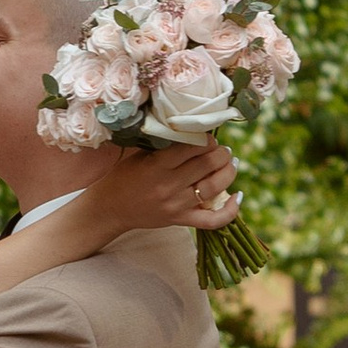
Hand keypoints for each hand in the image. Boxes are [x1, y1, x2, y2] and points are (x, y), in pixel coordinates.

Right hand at [94, 140, 239, 238]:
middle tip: (222, 149)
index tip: (208, 136)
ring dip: (228, 172)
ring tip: (230, 162)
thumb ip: (161, 143)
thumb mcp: (138, 154)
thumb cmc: (123, 176)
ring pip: (213, 188)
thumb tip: (190, 127)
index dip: (206, 139)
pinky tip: (238, 196)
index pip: (191, 147)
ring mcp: (176, 206)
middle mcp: (168, 186)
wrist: (110, 208)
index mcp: (156, 166)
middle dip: (221, 153)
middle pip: (207, 165)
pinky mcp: (180, 221)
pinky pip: (212, 220)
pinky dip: (230, 211)